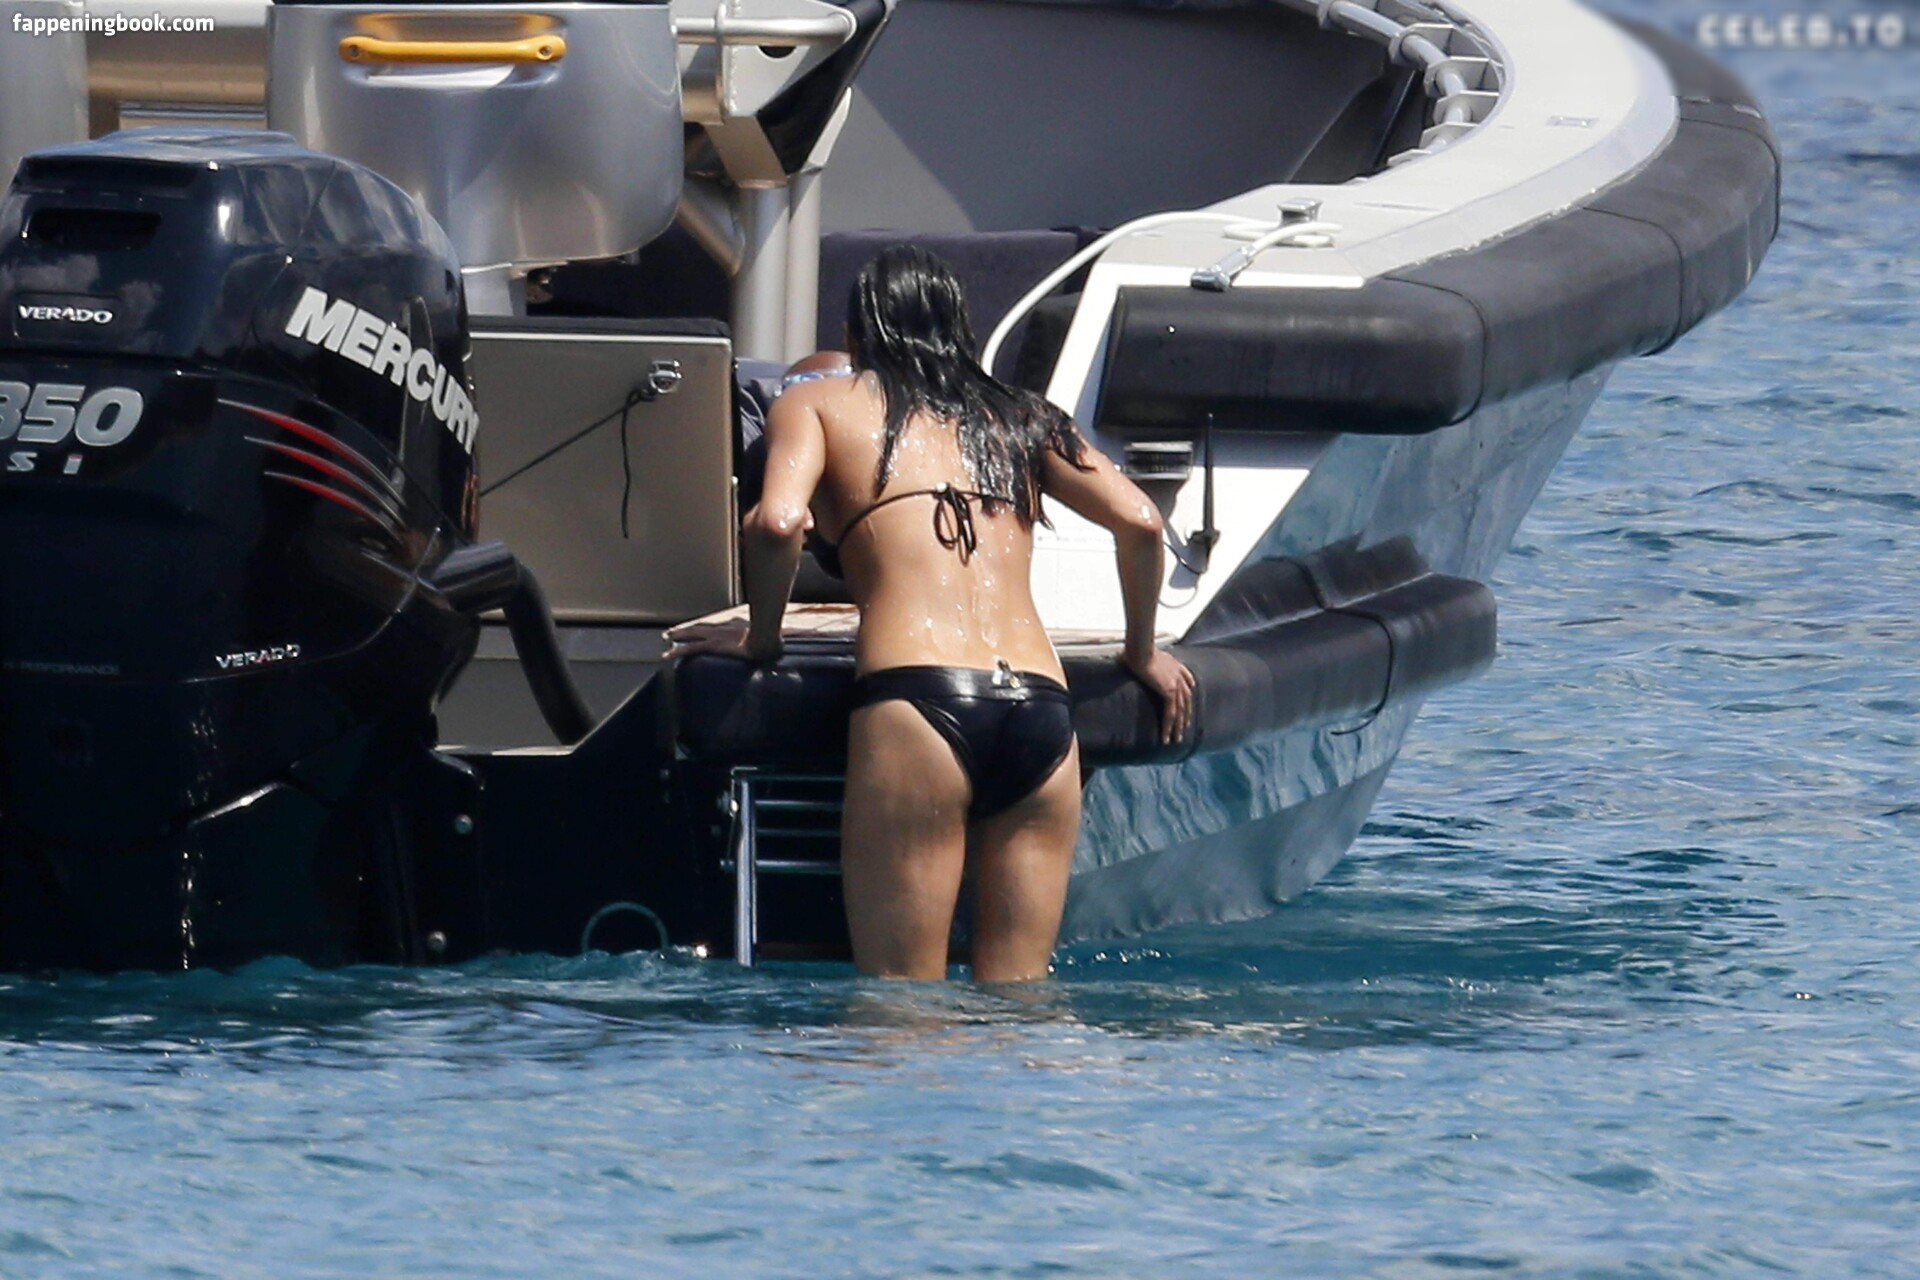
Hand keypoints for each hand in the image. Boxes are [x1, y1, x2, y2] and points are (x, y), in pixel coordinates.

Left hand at [663, 617, 782, 663]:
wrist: (768, 638)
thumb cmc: (771, 637)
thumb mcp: (769, 633)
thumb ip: (767, 634)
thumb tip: (781, 636)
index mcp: (735, 624)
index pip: (717, 623)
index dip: (705, 625)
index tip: (698, 627)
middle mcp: (722, 627)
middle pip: (700, 625)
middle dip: (687, 627)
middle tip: (673, 630)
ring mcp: (716, 635)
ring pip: (691, 633)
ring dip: (678, 635)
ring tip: (667, 637)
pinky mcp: (713, 645)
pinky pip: (691, 647)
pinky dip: (678, 650)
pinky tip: (669, 653)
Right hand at [1123, 648, 1195, 744]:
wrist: (1140, 648)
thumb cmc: (1135, 648)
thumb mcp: (1140, 652)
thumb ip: (1137, 657)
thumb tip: (1122, 655)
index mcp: (1174, 664)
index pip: (1187, 679)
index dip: (1188, 690)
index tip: (1187, 700)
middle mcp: (1178, 675)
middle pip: (1186, 699)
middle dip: (1185, 714)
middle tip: (1185, 727)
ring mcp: (1176, 684)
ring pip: (1180, 710)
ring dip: (1178, 726)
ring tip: (1176, 739)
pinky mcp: (1169, 692)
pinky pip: (1171, 714)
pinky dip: (1169, 727)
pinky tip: (1166, 737)